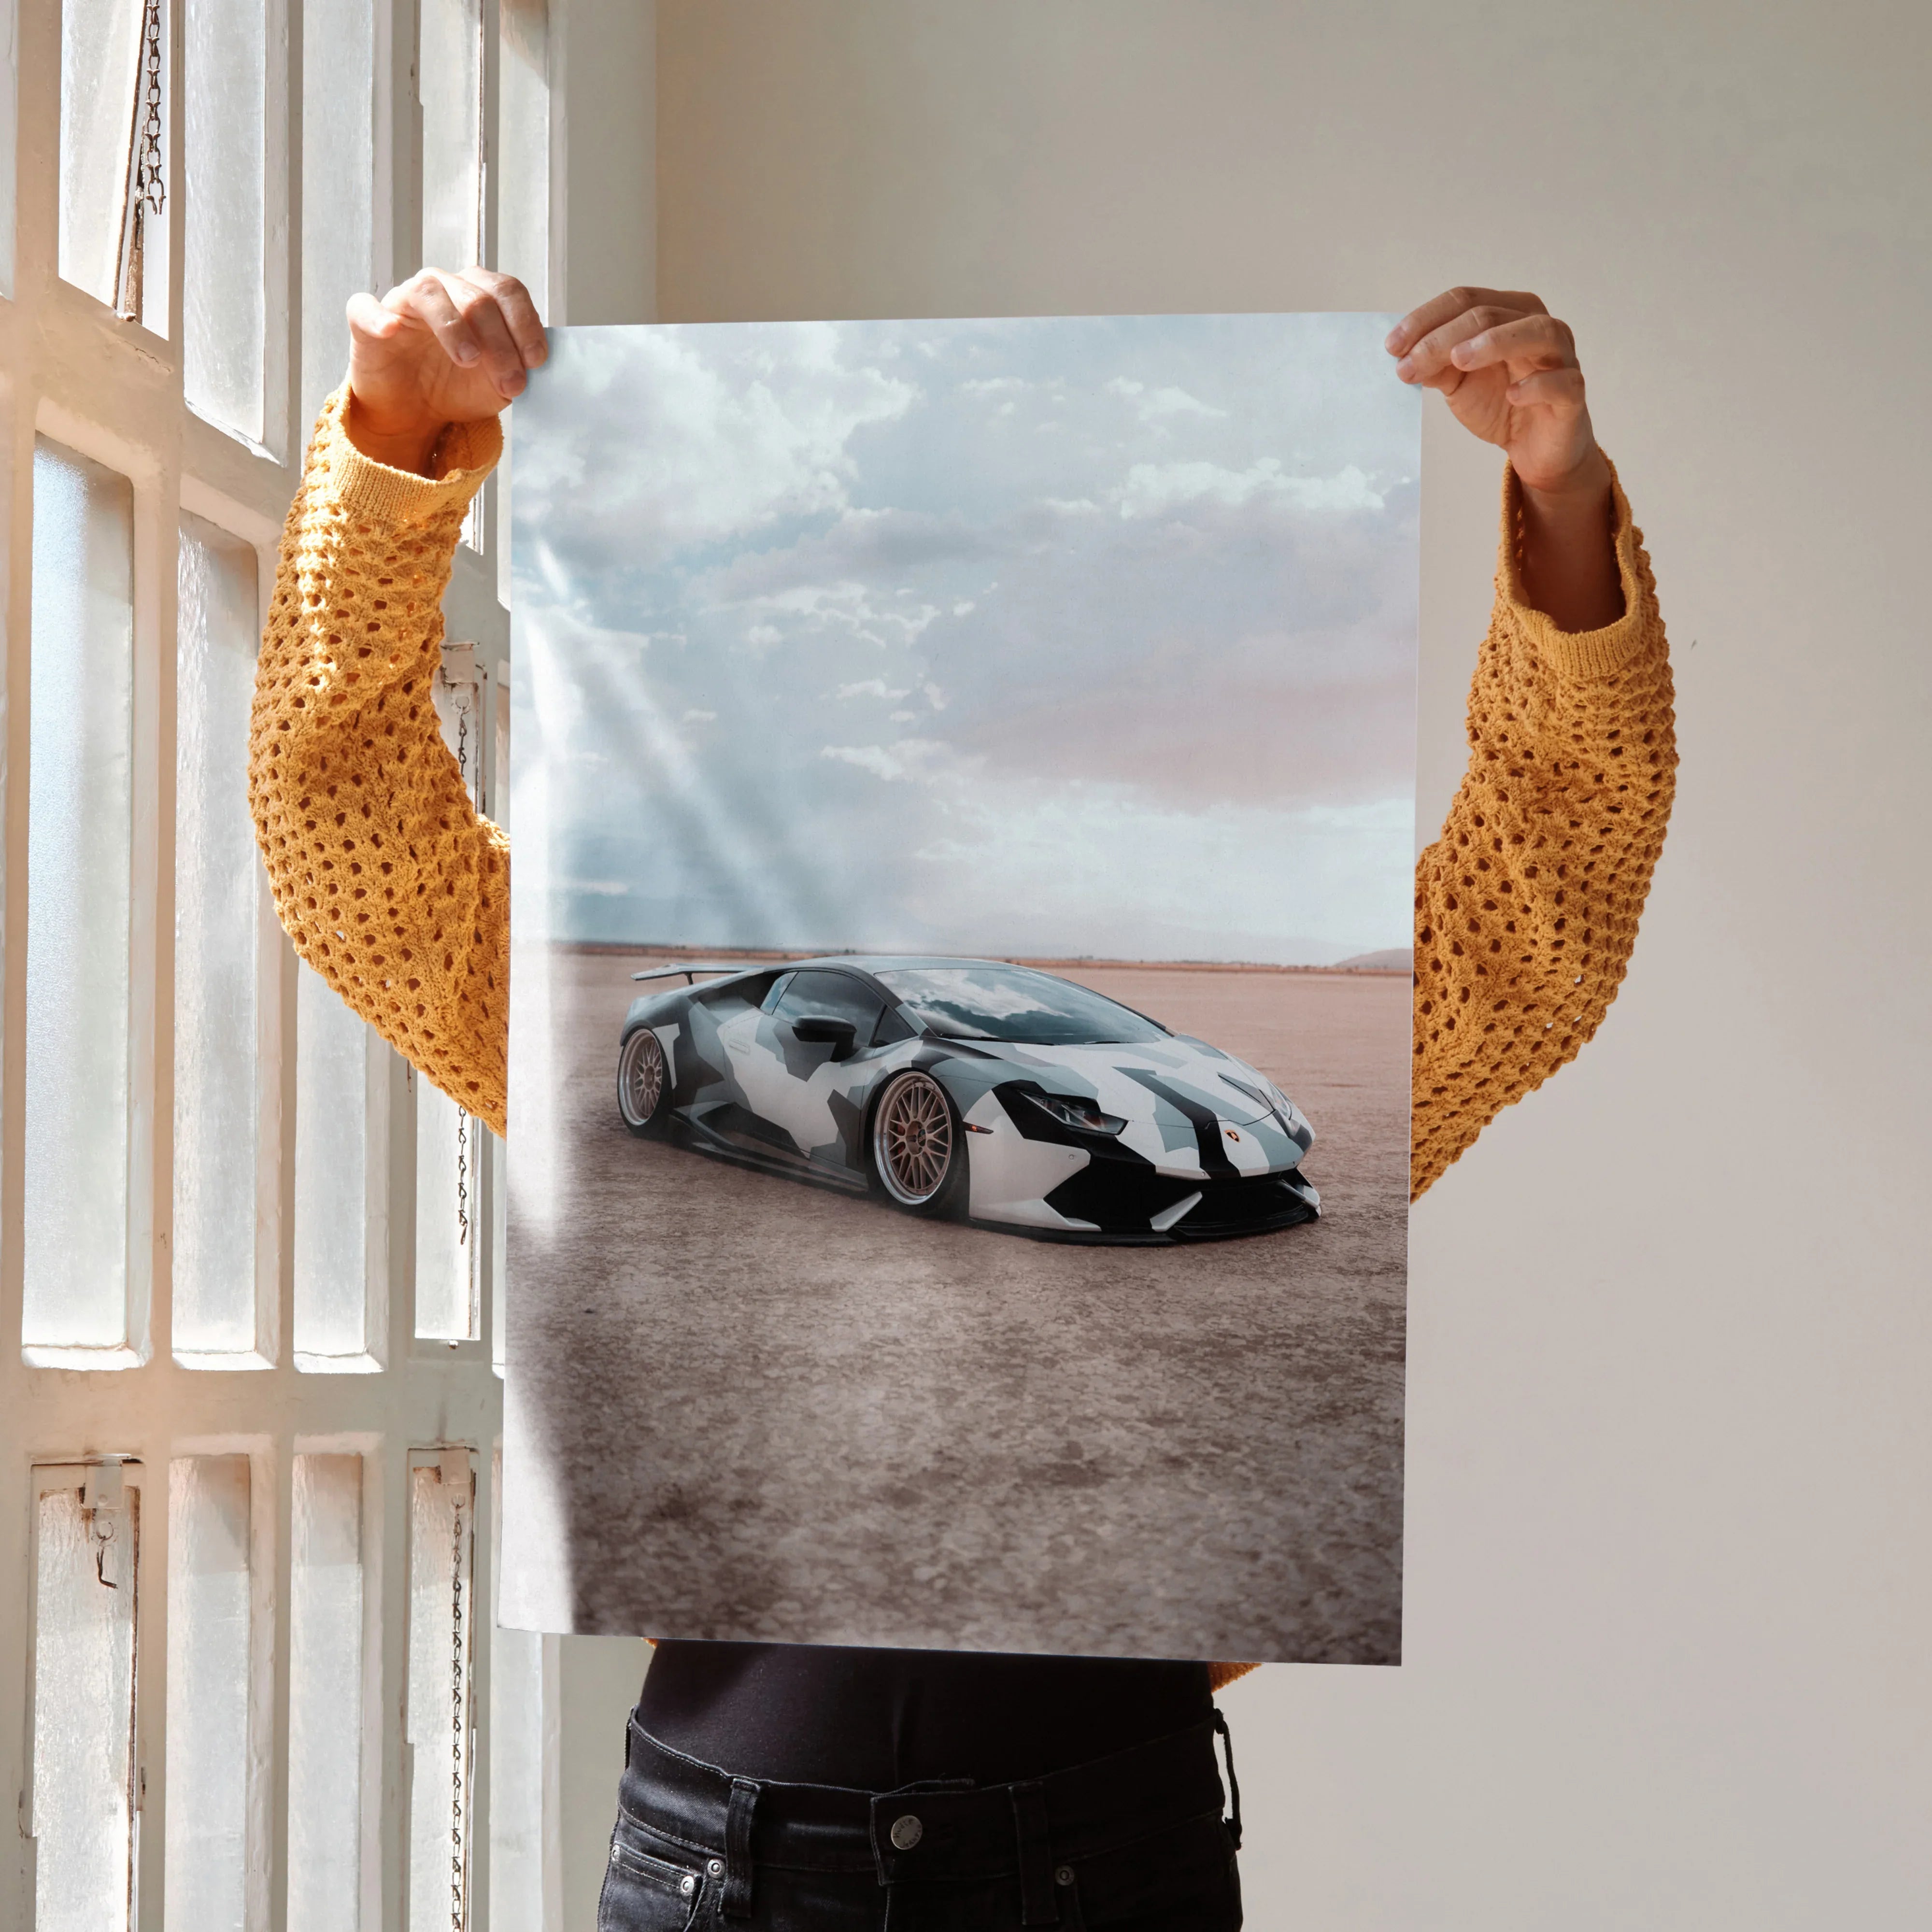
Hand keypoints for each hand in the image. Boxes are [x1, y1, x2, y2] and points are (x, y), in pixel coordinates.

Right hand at [344, 267, 546, 474]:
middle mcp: (443, 288)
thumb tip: (534, 363)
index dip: (525, 323)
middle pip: (477, 297)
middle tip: (511, 382)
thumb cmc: (457, 387)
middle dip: (500, 342)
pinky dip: (378, 317)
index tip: (536, 361)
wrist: (415, 412)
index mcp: (478, 295)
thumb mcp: (497, 383)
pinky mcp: (367, 320)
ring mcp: (404, 301)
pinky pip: (366, 307)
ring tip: (469, 360)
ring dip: (454, 327)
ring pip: (429, 293)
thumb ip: (517, 367)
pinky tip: (391, 331)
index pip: (507, 291)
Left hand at [1388, 286, 1621, 628]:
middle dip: (1443, 338)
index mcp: (1508, 314)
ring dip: (1494, 342)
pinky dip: (1537, 385)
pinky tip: (1512, 394)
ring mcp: (1561, 357)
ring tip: (1458, 360)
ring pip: (1536, 332)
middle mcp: (1538, 325)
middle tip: (1409, 364)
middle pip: (1490, 314)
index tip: (1391, 347)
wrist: (1534, 448)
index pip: (1465, 300)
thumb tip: (1403, 355)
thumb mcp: (1458, 383)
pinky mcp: (1572, 393)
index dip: (1425, 319)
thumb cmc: (1500, 403)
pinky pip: (1561, 382)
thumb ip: (1436, 365)